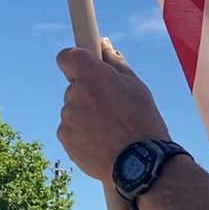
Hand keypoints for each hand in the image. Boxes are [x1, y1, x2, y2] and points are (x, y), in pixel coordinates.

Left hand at [56, 38, 170, 182]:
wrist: (140, 164)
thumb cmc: (143, 123)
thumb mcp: (136, 87)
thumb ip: (115, 63)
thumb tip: (103, 44)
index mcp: (92, 75)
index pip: (67, 56)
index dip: (75, 62)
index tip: (84, 69)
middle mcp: (75, 93)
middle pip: (74, 88)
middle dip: (89, 95)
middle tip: (113, 111)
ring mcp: (67, 117)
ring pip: (73, 111)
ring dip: (86, 117)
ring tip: (111, 132)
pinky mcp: (65, 138)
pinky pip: (70, 132)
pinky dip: (82, 136)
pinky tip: (103, 144)